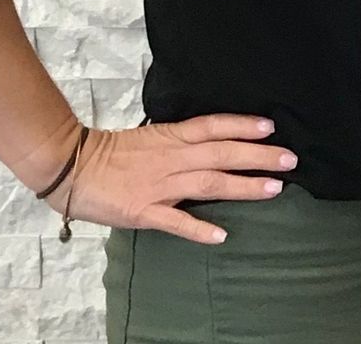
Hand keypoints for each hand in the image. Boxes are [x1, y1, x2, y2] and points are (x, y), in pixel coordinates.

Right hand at [54, 115, 293, 243]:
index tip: (271, 127)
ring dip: (242, 186)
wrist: (71, 166)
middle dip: (258, 156)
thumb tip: (217, 140)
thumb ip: (182, 140)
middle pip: (222, 154)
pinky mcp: (142, 212)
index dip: (243, 125)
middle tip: (290, 159)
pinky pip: (174, 221)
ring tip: (273, 189)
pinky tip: (222, 234)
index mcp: (172, 137)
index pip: (214, 126)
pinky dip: (198, 228)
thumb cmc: (113, 153)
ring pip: (208, 184)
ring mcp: (158, 185)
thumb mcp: (153, 137)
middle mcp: (171, 158)